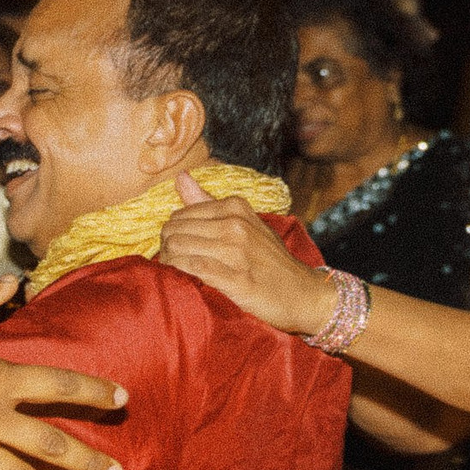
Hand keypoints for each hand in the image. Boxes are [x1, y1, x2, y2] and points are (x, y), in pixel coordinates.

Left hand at [157, 173, 335, 336]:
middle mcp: (235, 224)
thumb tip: (180, 177)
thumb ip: (208, 202)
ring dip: (169, 261)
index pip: (182, 214)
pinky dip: (181, 272)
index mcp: (236, 207)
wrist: (303, 292)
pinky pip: (193, 268)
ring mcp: (236, 251)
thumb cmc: (270, 260)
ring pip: (179, 247)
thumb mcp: (245, 223)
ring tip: (174, 270)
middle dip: (166, 246)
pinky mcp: (235, 278)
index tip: (174, 245)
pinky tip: (183, 278)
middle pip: (176, 230)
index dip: (172, 232)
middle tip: (170, 260)